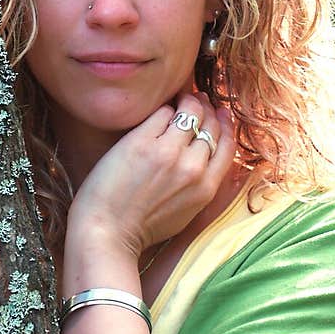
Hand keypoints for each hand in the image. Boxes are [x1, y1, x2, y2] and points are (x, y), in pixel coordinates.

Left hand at [66, 92, 236, 263]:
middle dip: (207, 109)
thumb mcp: (185, 213)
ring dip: (188, 101)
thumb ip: (200, 186)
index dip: (225, 124)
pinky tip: (157, 110)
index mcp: (206, 188)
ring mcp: (168, 153)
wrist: (107, 234)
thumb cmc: (140, 228)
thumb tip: (206, 159)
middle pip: (211, 124)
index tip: (220, 113)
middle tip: (197, 100)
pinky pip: (162, 112)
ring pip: (190, 112)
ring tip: (181, 99)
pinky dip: (163, 108)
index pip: (228, 145)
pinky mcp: (142, 142)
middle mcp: (193, 168)